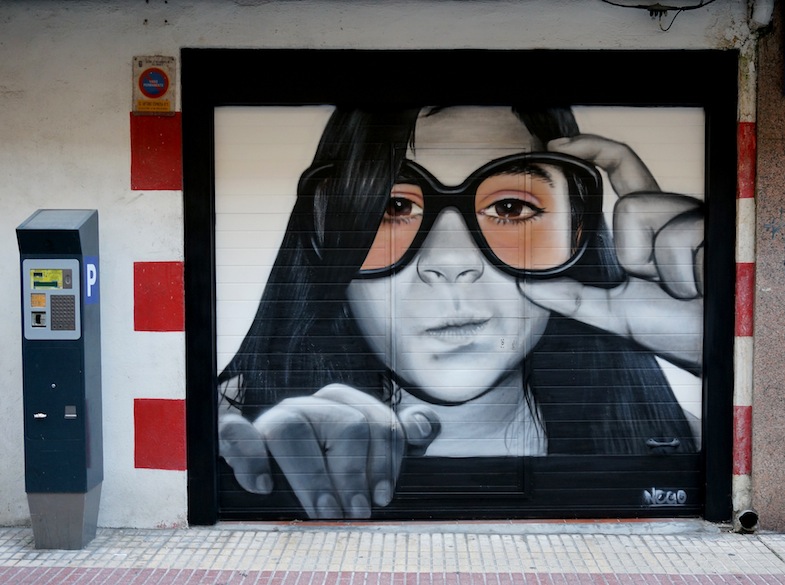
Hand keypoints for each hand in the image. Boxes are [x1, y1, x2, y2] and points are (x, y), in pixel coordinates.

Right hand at [219, 383, 439, 518]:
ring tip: (323, 512)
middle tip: (356, 514)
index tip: (382, 498)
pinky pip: (235, 434)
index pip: (379, 422)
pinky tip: (262, 486)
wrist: (272, 481)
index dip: (386, 462)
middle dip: (354, 474)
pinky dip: (248, 456)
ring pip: (293, 429)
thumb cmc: (331, 474)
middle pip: (346, 425)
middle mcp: (311, 406)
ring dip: (312, 476)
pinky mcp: (240, 438)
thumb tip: (426, 427)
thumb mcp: (369, 458)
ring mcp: (274, 419)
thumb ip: (399, 438)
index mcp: (345, 405)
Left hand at [520, 135, 703, 368]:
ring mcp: (696, 218)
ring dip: (659, 267)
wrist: (707, 346)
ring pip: (649, 217)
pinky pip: (676, 240)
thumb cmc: (668, 326)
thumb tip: (527, 285)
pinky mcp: (714, 229)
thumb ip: (570, 297)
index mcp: (646, 222)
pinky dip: (680, 275)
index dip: (593, 147)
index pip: (621, 167)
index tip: (557, 145)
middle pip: (632, 202)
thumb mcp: (612, 310)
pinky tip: (698, 287)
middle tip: (656, 284)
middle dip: (635, 253)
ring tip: (680, 288)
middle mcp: (671, 212)